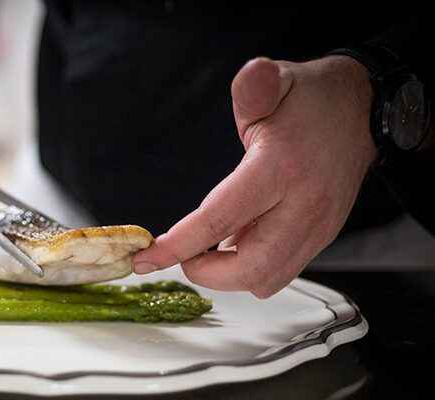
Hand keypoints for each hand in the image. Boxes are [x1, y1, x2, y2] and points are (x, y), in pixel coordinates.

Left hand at [132, 56, 377, 297]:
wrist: (363, 112)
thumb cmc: (311, 99)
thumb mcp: (278, 80)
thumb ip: (256, 86)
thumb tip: (252, 75)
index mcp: (280, 167)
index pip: (221, 218)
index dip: (179, 245)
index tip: (147, 258)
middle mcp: (303, 205)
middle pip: (250, 269)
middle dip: (207, 274)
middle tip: (184, 255)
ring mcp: (317, 226)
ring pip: (269, 279)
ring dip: (232, 274)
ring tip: (213, 244)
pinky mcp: (323, 236)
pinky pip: (284, 270)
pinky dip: (254, 266)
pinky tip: (241, 238)